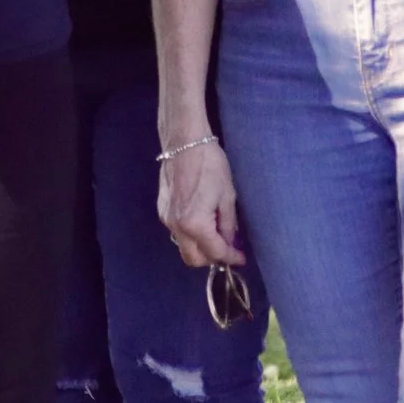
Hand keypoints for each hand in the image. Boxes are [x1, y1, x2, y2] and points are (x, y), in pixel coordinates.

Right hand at [157, 139, 243, 268]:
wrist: (185, 143)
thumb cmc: (210, 165)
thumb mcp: (227, 195)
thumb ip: (229, 224)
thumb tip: (232, 243)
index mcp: (195, 224)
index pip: (215, 252)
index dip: (231, 258)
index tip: (241, 259)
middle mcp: (176, 227)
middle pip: (194, 259)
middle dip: (212, 259)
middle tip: (229, 249)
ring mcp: (166, 220)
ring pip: (184, 247)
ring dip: (201, 248)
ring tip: (217, 233)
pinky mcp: (162, 211)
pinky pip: (177, 233)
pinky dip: (191, 235)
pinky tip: (204, 221)